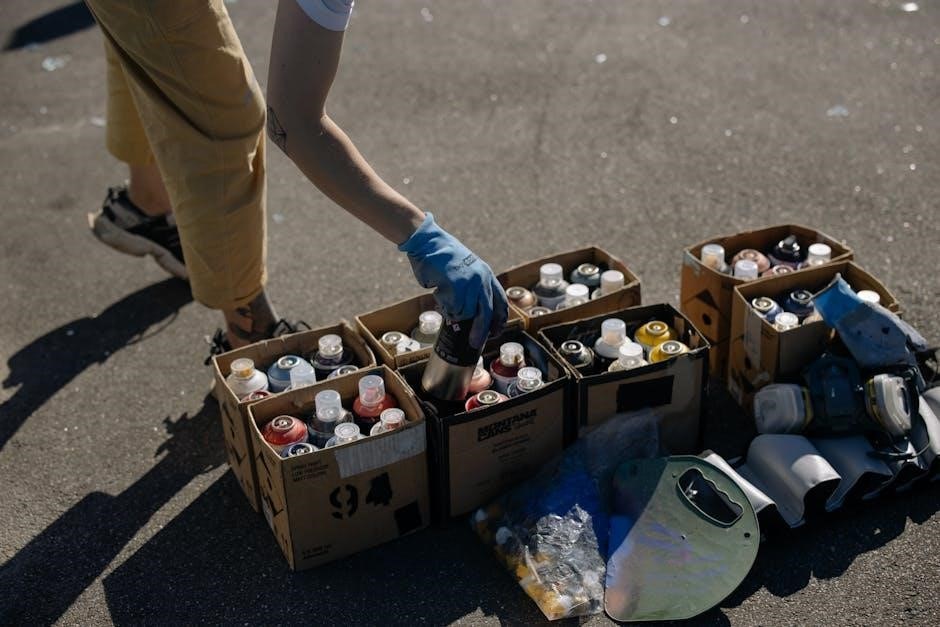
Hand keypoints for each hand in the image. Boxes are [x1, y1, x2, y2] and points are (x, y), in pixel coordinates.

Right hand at [398, 213, 508, 347]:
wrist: (428, 241)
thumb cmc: (443, 257)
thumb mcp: (467, 270)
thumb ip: (473, 287)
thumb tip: (472, 314)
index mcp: (487, 275)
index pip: (500, 303)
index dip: (499, 321)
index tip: (494, 332)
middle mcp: (482, 278)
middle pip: (486, 313)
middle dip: (481, 331)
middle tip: (474, 343)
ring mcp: (470, 281)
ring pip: (467, 312)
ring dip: (456, 314)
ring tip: (446, 304)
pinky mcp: (456, 283)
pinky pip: (452, 307)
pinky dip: (445, 307)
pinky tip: (439, 295)